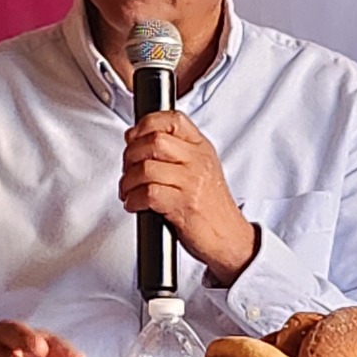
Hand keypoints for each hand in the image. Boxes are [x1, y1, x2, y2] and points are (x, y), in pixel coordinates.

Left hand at [121, 110, 259, 282]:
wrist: (229, 237)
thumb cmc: (211, 206)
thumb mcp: (201, 169)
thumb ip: (176, 152)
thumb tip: (138, 140)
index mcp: (201, 148)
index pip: (172, 120)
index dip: (145, 125)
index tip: (133, 138)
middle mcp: (197, 161)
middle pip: (153, 141)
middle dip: (130, 155)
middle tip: (127, 169)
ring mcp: (191, 183)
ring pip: (146, 168)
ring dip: (127, 181)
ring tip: (128, 190)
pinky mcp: (183, 206)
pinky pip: (148, 194)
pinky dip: (133, 200)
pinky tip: (135, 204)